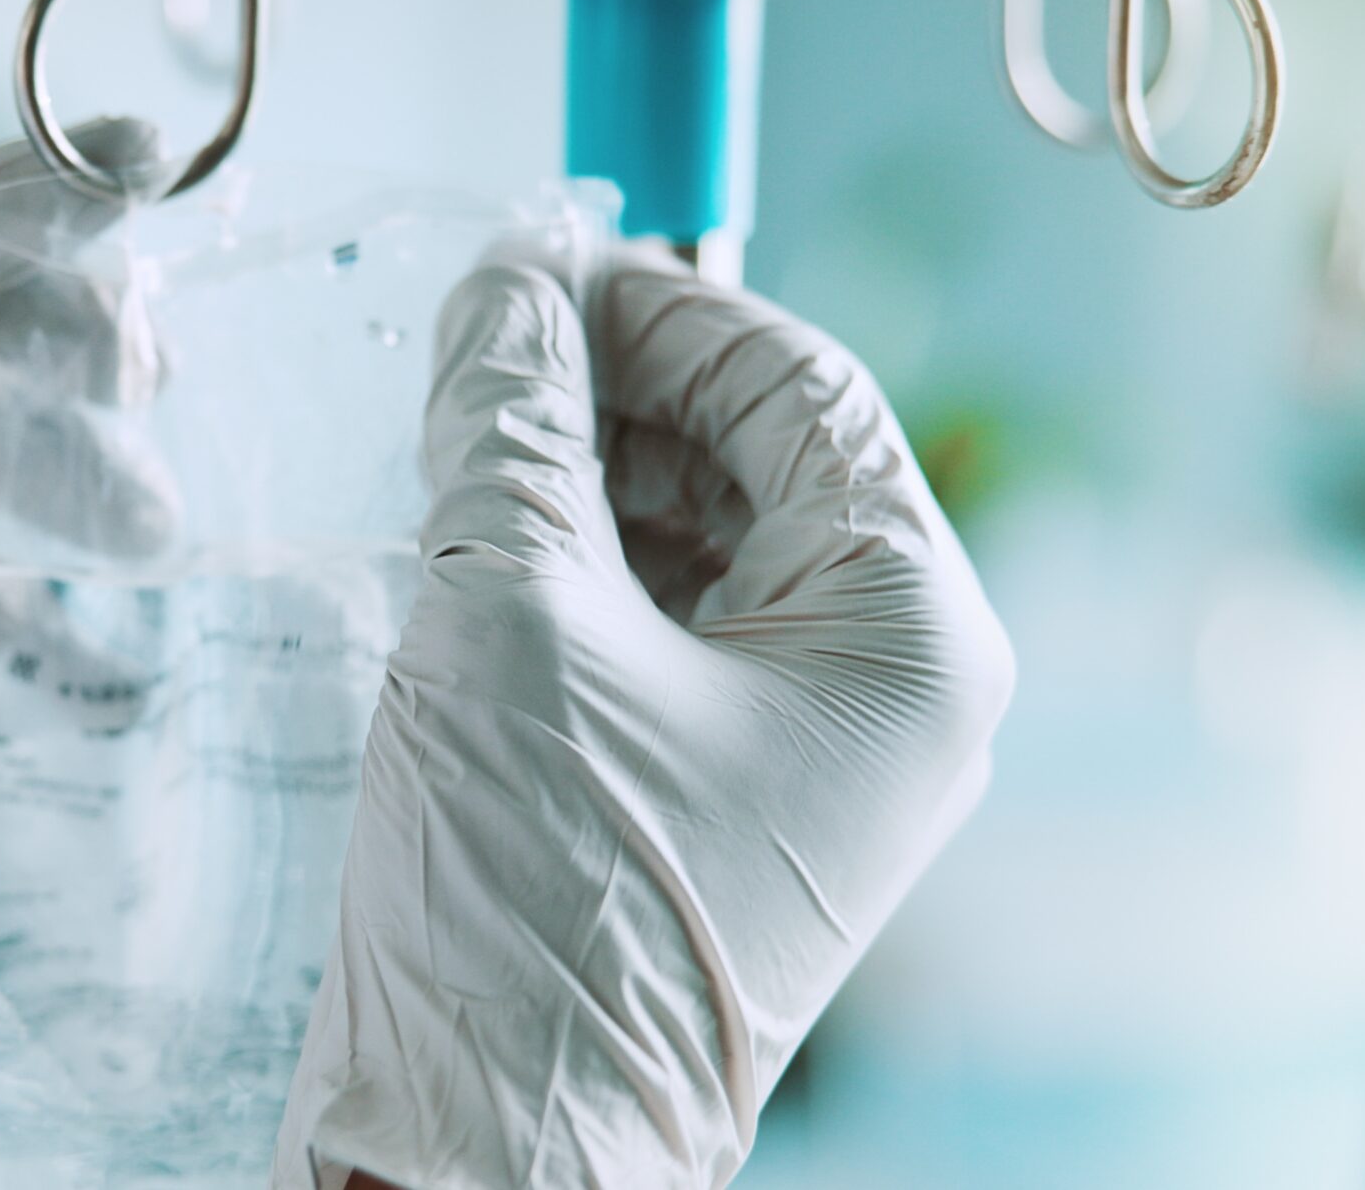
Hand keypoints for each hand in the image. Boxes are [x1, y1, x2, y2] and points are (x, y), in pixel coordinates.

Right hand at [277, 241, 1013, 1188]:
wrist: (483, 1157)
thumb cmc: (534, 905)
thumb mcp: (509, 614)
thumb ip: (515, 422)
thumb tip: (505, 287)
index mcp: (907, 635)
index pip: (802, 390)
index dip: (661, 308)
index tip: (531, 264)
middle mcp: (888, 691)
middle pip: (759, 463)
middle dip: (614, 394)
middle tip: (476, 350)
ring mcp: (807, 756)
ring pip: (703, 545)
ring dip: (581, 479)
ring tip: (457, 446)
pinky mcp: (719, 801)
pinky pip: (663, 635)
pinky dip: (573, 572)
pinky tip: (473, 545)